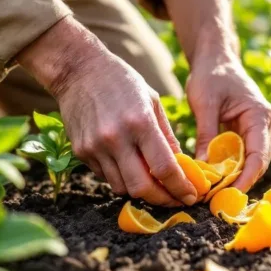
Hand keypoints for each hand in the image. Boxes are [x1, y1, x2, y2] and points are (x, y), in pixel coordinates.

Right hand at [17, 17, 197, 206]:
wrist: (78, 70)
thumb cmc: (121, 81)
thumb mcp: (152, 101)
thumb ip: (167, 136)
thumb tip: (181, 167)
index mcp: (140, 122)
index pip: (164, 168)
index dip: (181, 188)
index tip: (191, 196)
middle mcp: (116, 138)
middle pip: (142, 188)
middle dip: (163, 200)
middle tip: (175, 199)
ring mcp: (95, 147)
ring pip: (122, 188)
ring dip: (142, 192)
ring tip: (155, 186)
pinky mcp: (81, 152)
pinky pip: (105, 177)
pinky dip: (122, 179)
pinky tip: (130, 168)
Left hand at [186, 54, 270, 191]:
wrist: (216, 60)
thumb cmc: (211, 76)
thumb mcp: (205, 104)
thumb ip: (206, 134)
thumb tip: (203, 167)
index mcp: (260, 115)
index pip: (258, 155)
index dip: (246, 178)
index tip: (229, 193)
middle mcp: (267, 124)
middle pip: (258, 162)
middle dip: (240, 182)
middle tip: (218, 200)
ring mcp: (262, 129)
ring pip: (253, 162)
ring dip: (237, 177)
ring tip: (216, 194)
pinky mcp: (252, 132)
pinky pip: (246, 155)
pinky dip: (234, 167)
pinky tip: (219, 180)